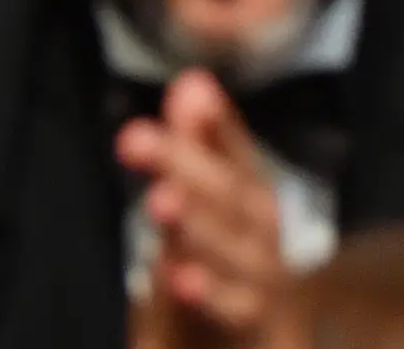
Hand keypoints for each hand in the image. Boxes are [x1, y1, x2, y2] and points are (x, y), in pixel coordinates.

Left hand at [119, 73, 288, 348]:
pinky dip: (213, 296)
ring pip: (240, 256)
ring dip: (200, 225)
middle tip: (136, 137)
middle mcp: (266, 244)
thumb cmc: (217, 285)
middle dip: (188, 166)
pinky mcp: (265, 332)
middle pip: (235, 200)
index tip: (188, 92)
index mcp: (251, 210)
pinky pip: (238, 312)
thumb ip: (196, 151)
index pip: (236, 157)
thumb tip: (192, 80)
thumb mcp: (197, 215)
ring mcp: (268, 292)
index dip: (216, 127)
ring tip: (159, 198)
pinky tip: (179, 278)